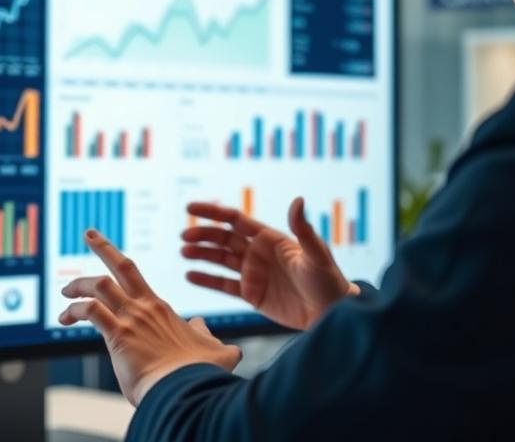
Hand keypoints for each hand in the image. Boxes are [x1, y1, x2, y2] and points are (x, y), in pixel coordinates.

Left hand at [59, 229, 241, 405]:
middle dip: (104, 246)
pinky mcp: (119, 335)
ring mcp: (132, 319)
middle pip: (122, 265)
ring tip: (65, 292)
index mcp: (161, 309)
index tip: (109, 263)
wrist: (188, 390)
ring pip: (99, 285)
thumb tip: (202, 325)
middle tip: (89, 233)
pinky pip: (90, 311)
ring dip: (78, 284)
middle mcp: (145, 307)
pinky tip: (65, 318)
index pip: (136, 277)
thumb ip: (207, 335)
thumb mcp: (215, 349)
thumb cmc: (200, 374)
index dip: (119, 265)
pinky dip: (74, 310)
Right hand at [182, 197, 357, 330]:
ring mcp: (254, 274)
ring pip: (220, 260)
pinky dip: (206, 279)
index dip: (213, 213)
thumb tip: (298, 200)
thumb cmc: (328, 281)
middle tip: (183, 237)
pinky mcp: (252, 295)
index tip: (190, 208)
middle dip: (203, 236)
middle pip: (223, 239)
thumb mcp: (316, 254)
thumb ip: (304, 229)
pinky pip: (224, 285)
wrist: (332, 313)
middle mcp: (258, 253)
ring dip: (201, 255)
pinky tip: (190, 275)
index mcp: (270, 239)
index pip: (235, 220)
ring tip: (183, 253)